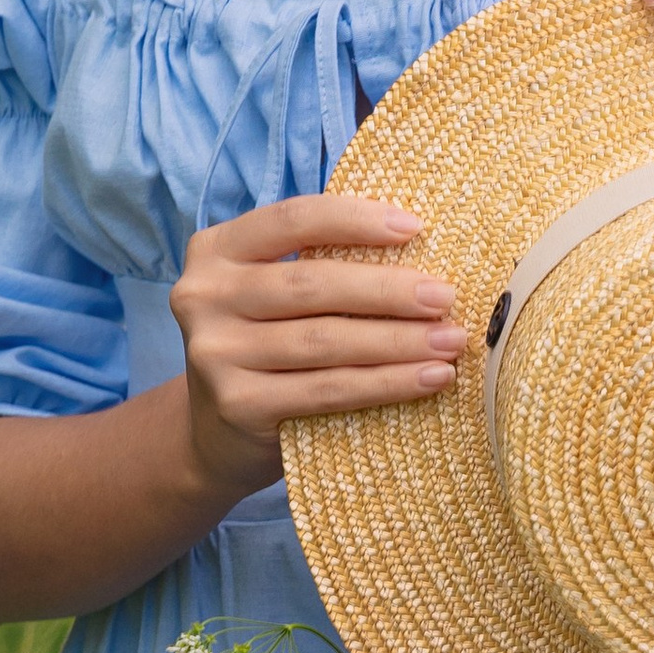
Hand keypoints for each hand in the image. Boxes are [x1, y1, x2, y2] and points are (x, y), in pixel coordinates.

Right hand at [171, 193, 464, 497]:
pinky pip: (327, 390)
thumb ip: (321, 261)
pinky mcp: (238, 404)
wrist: (216, 432)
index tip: (416, 228)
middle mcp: (204, 296)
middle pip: (311, 284)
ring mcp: (215, 353)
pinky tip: (430, 378)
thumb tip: (420, 240)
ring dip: (398, 341)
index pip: (293, 220)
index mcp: (217, 250)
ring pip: (324, 341)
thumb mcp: (275, 291)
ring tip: (450, 341)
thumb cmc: (268, 342)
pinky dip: (386, 383)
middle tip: (445, 298)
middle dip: (388, 290)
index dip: (356, 220)